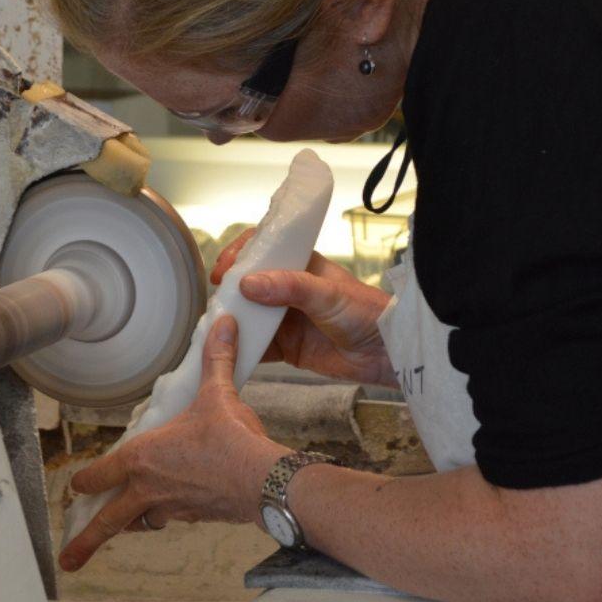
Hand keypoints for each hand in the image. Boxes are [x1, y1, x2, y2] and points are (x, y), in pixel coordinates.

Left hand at [58, 315, 287, 571]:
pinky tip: (178, 510)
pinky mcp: (196, 518)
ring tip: (124, 527)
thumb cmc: (232, 440)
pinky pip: (174, 520)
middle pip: (108, 521)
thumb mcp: (218, 393)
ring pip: (140, 523)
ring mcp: (172, 507)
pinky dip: (170, 517)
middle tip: (68, 558)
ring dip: (130, 525)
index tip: (75, 487)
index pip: (101, 474)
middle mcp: (150, 488)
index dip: (84, 481)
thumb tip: (221, 325)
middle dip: (85, 540)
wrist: (262, 479)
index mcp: (143, 458)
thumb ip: (216, 359)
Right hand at [213, 229, 394, 386]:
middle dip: (228, 291)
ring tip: (215, 327)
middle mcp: (288, 289)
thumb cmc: (365, 312)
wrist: (385, 353)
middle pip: (247, 284)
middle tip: (216, 302)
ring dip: (232, 321)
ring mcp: (285, 318)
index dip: (239, 254)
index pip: (262, 248)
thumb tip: (248, 283)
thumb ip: (290, 287)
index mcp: (299, 265)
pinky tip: (228, 352)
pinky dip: (242, 349)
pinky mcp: (286, 347)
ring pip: (248, 316)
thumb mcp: (327, 294)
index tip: (223, 270)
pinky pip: (257, 347)